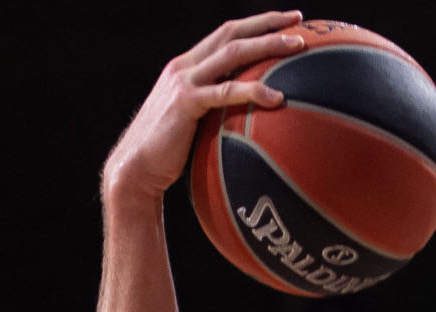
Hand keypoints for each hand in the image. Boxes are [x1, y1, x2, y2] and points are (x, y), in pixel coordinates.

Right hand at [101, 11, 304, 204]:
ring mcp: (183, 82)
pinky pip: (225, 93)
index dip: (257, 24)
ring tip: (298, 46)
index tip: (288, 20)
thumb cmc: (171, 151)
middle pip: (231, 33)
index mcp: (188, 66)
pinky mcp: (185, 103)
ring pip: (232, 53)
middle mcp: (185, 66)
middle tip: (299, 21)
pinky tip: (278, 98)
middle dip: (267, 24)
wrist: (137, 166)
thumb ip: (218, 108)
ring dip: (267, 45)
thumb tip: (254, 116)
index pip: (226, 34)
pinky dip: (253, 91)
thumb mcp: (196, 120)